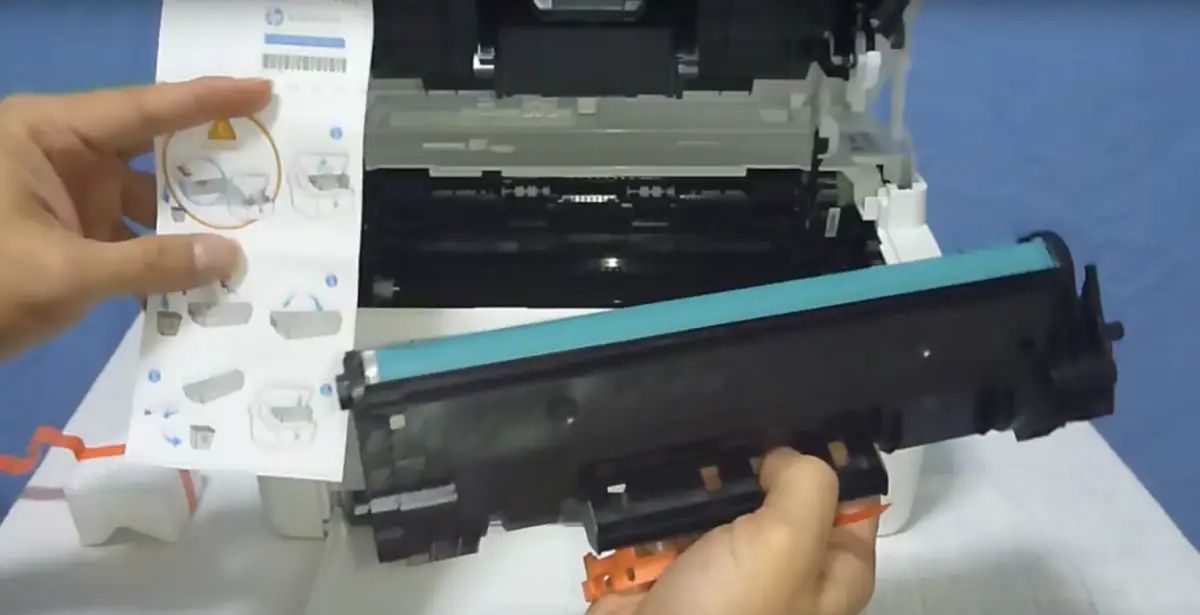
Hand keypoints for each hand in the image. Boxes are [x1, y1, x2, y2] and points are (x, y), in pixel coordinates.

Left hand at [0, 77, 271, 358]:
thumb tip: (231, 259)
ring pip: (147, 199)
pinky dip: (168, 254)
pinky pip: (133, 236)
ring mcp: (66, 198)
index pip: (143, 109)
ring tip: (258, 225)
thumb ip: (151, 263)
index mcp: (46, 135)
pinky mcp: (70, 237)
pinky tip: (212, 269)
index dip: (207, 101)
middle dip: (211, 160)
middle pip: (153, 149)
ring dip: (194, 219)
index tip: (261, 92)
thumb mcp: (64, 272)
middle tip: (274, 159)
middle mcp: (61, 156)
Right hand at [589, 448, 879, 614]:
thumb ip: (804, 485)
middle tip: (731, 441)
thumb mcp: (788, 543)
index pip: (851, 500)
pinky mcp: (676, 570)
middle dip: (752, 466)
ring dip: (699, 483)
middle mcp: (786, 571)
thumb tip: (782, 458)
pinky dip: (660, 506)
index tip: (797, 425)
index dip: (829, 460)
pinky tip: (652, 487)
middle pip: (780, 493)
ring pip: (721, 502)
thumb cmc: (729, 612)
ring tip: (686, 463)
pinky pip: (672, 520)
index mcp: (833, 572)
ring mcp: (728, 571)